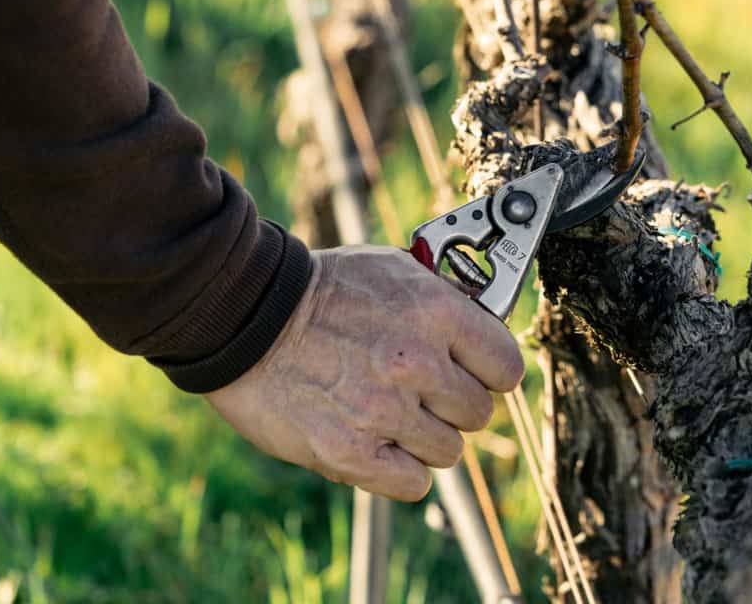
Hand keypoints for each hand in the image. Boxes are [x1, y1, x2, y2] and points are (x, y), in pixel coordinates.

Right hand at [204, 246, 524, 500]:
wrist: (245, 316)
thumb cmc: (319, 289)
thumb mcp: (390, 268)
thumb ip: (443, 298)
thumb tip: (484, 323)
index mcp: (434, 311)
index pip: (507, 367)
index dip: (490, 372)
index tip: (473, 373)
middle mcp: (417, 363)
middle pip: (479, 413)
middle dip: (452, 404)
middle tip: (418, 392)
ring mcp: (385, 411)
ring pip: (448, 451)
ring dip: (422, 438)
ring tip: (386, 412)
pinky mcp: (352, 454)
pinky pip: (414, 483)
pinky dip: (398, 470)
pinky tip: (375, 443)